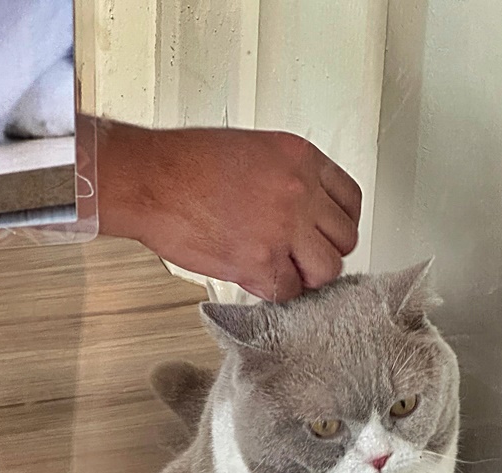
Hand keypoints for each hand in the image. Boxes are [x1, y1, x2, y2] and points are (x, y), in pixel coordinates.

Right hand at [95, 121, 360, 301]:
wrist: (151, 181)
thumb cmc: (184, 163)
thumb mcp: (251, 151)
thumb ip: (283, 178)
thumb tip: (296, 207)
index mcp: (301, 159)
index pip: (350, 199)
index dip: (340, 223)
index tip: (328, 232)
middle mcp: (299, 193)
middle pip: (344, 239)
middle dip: (326, 252)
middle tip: (306, 258)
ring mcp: (282, 230)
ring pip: (326, 270)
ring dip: (307, 277)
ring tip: (286, 273)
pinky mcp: (259, 263)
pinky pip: (288, 291)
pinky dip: (277, 292)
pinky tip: (261, 281)